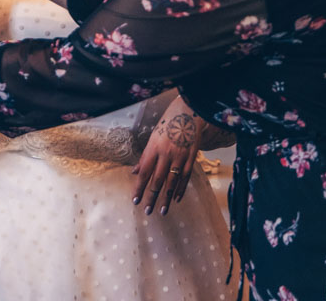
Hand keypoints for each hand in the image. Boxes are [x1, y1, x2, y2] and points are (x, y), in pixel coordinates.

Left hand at [132, 100, 201, 215]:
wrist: (188, 113)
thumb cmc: (167, 125)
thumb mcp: (152, 138)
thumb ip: (144, 157)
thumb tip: (134, 172)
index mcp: (153, 148)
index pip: (144, 172)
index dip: (139, 188)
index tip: (135, 201)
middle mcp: (166, 154)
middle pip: (157, 180)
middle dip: (152, 197)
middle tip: (148, 211)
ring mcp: (179, 157)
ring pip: (171, 182)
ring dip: (166, 198)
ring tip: (163, 210)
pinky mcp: (191, 158)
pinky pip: (185, 177)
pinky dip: (180, 189)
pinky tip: (175, 199)